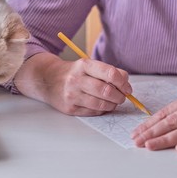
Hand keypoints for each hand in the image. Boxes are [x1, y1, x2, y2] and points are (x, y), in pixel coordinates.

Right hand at [15, 53, 131, 115]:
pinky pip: (93, 112)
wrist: (48, 80)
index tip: (127, 88)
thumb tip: (126, 83)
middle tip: (122, 97)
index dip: (123, 82)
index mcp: (84, 65)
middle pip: (107, 91)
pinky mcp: (70, 108)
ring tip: (113, 102)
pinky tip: (102, 106)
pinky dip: (102, 110)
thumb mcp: (90, 66)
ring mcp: (72, 95)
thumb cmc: (75, 73)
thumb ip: (109, 72)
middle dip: (119, 96)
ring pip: (101, 104)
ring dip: (112, 105)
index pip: (110, 73)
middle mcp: (76, 79)